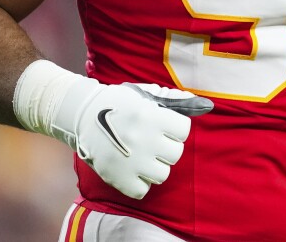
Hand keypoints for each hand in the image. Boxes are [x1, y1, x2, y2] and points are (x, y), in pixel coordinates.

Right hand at [53, 79, 213, 199]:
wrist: (81, 114)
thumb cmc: (118, 102)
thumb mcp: (145, 94)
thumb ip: (174, 101)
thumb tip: (204, 105)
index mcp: (152, 116)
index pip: (184, 130)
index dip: (175, 128)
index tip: (162, 126)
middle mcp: (144, 139)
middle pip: (176, 154)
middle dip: (166, 148)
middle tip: (151, 142)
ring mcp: (131, 161)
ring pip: (162, 174)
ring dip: (154, 167)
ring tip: (142, 157)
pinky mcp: (118, 178)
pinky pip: (142, 191)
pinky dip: (138, 183)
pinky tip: (132, 170)